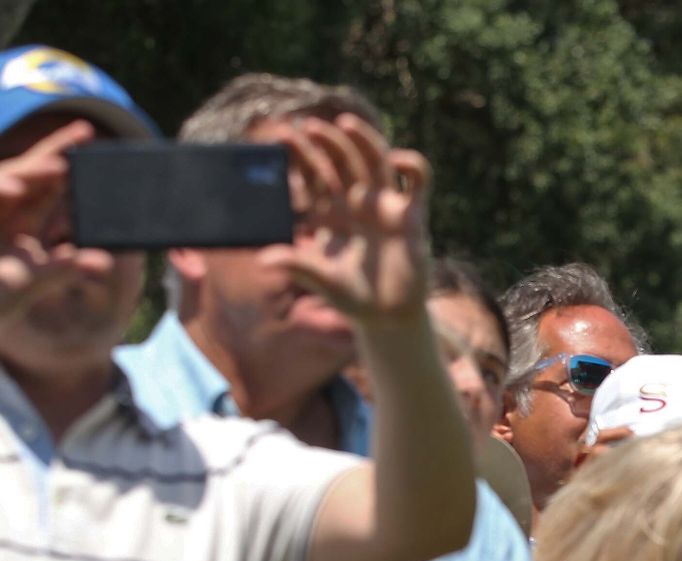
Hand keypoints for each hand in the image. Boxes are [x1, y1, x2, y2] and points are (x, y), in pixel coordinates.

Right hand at [0, 120, 113, 349]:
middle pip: (29, 169)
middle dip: (55, 150)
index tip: (96, 147)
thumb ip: (68, 266)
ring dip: (30, 169)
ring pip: (3, 175)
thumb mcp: (40, 279)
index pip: (49, 183)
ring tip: (59, 166)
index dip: (70, 163)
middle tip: (84, 133)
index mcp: (23, 217)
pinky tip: (16, 190)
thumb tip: (104, 260)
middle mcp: (2, 207)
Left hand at [260, 115, 432, 327]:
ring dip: (363, 140)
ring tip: (346, 123)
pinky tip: (399, 160)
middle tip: (309, 126)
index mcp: (331, 213)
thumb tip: (264, 259)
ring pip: (376, 161)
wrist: (388, 317)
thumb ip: (298, 266)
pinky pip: (418, 182)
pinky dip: (413, 166)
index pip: (314, 175)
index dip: (299, 155)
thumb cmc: (351, 297)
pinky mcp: (413, 216)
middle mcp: (357, 203)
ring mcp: (385, 206)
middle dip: (327, 142)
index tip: (282, 136)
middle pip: (343, 161)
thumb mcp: (322, 281)